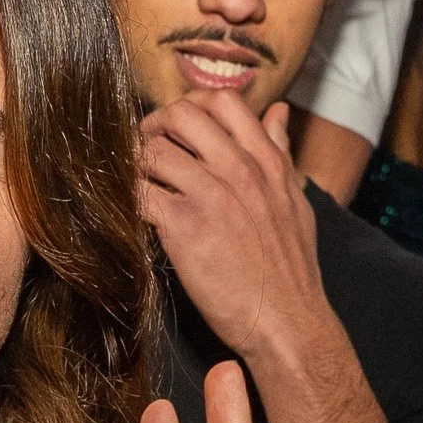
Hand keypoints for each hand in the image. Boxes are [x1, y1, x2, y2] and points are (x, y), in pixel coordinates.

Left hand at [141, 93, 336, 368]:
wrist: (287, 320)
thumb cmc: (290, 268)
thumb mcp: (294, 200)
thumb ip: (280, 153)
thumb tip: (280, 111)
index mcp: (266, 161)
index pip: (223, 101)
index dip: (190, 107)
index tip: (176, 131)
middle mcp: (239, 169)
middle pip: (181, 114)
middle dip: (154, 127)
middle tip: (145, 152)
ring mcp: (211, 195)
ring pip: (154, 151)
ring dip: (136, 166)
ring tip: (136, 188)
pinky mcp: (183, 226)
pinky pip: (140, 194)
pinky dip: (128, 199)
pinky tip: (133, 215)